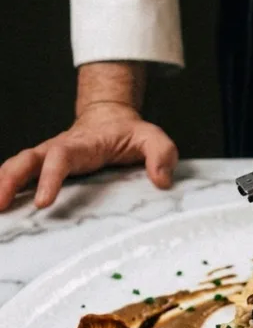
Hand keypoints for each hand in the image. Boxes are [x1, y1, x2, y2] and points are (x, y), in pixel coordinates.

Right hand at [0, 102, 177, 211]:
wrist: (111, 120)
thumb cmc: (131, 134)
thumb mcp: (153, 139)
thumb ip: (162, 155)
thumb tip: (162, 181)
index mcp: (83, 144)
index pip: (61, 157)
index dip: (50, 178)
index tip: (42, 202)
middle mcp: (58, 149)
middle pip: (26, 160)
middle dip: (9, 180)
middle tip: (0, 205)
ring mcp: (48, 157)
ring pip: (17, 166)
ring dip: (2, 185)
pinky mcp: (44, 167)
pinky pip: (20, 176)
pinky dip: (7, 188)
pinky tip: (1, 207)